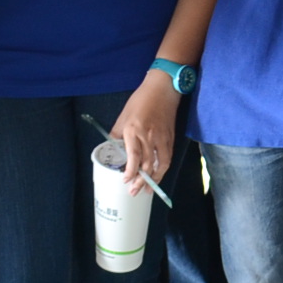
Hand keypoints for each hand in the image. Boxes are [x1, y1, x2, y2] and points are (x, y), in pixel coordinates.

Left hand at [111, 71, 180, 192]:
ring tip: (148, 190)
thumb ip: (117, 134)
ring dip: (154, 179)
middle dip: (141, 181)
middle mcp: (149, 137)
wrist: (162, 90)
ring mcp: (162, 138)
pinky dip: (163, 170)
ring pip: (160, 164)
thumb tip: (112, 149)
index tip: (125, 180)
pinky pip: (167, 158)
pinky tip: (157, 176)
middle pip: (147, 164)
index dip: (130, 171)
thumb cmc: (140, 101)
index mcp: (134, 130)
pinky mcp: (170, 138)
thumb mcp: (123, 116)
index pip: (133, 156)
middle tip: (134, 192)